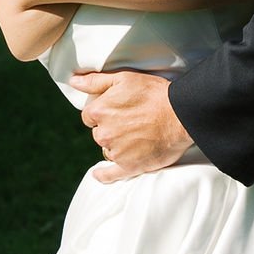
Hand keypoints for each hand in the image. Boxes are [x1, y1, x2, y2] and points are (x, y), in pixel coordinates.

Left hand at [75, 69, 195, 178]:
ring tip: (136, 136)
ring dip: (116, 144)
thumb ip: (95, 81)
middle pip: (99, 133)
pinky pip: (110, 174)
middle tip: (131, 121)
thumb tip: (73, 81)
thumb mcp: (123, 78)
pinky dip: (103, 175)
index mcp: (98, 112)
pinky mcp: (129, 166)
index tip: (118, 109)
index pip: (90, 116)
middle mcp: (103, 134)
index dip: (103, 111)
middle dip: (110, 128)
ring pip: (108, 149)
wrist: (180, 114)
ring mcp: (116, 152)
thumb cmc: (153, 93)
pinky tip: (98, 174)